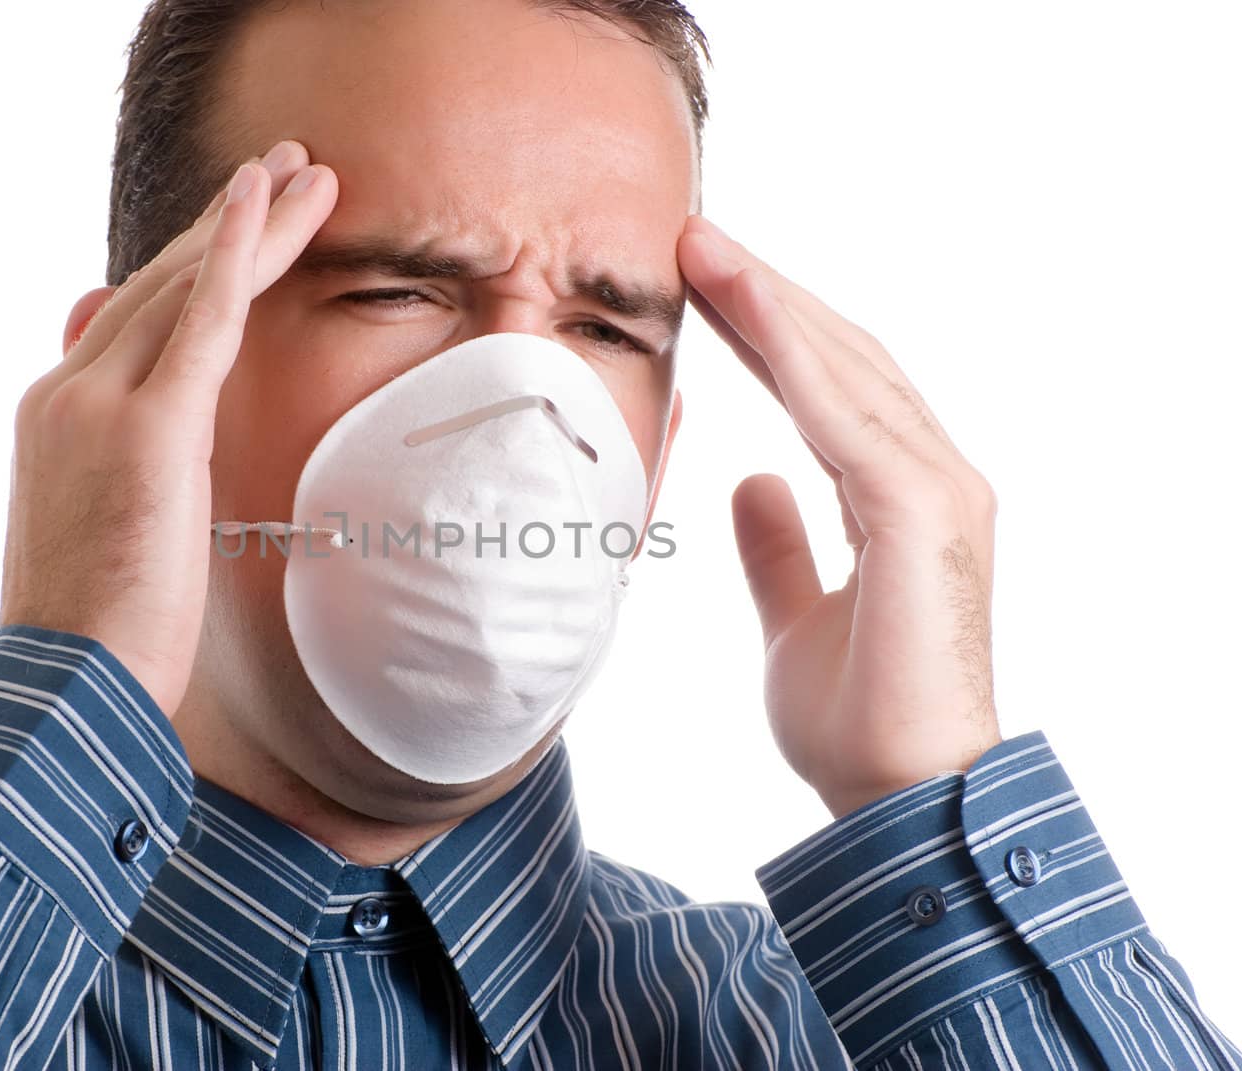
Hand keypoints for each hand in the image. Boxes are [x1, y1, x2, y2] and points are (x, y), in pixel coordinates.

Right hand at [0, 140, 336, 716]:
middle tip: (284, 168)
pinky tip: (268, 198)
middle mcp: (66, 392)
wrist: (61, 695)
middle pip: (160, 286)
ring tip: (306, 171)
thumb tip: (163, 436)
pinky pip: (201, 320)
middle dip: (227, 225)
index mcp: (57, 417)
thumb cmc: (95, 638)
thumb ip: (131, 467)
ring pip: (185, 287)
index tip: (234, 226)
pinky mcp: (145, 429)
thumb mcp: (104, 535)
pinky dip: (237, 253)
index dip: (190, 266)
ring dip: (251, 223)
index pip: (132, 320)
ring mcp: (97, 404)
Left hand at [677, 216, 1001, 818]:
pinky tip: (746, 307)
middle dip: (765, 296)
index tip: (703, 282)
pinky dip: (793, 356)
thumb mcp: (793, 618)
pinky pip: (844, 416)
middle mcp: (930, 477)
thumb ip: (776, 548)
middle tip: (693, 237)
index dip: (767, 330)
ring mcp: (937, 489)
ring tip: (704, 248)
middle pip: (840, 360)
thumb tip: (748, 483)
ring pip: (844, 370)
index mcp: (900, 497)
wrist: (897, 802)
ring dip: (771, 304)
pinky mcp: (922, 512)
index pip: (827, 388)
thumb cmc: (858, 725)